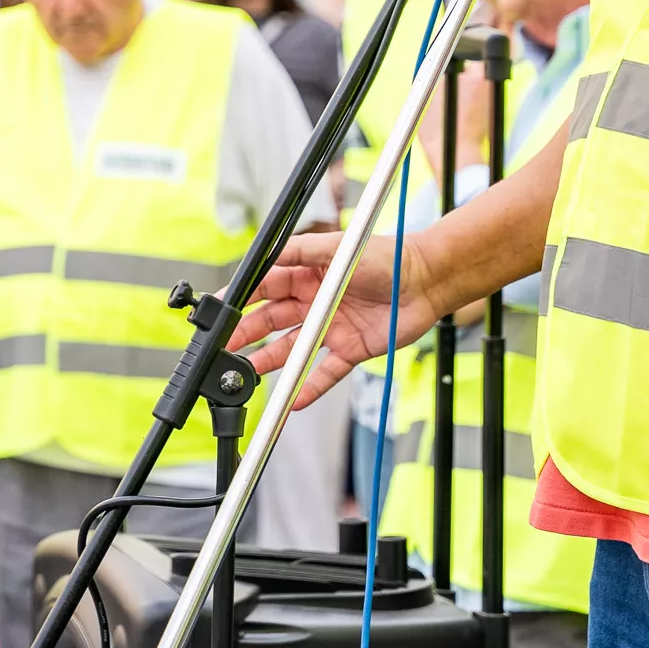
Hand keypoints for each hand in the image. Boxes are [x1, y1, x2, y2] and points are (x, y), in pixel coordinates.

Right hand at [231, 231, 447, 408]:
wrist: (426, 280)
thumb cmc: (388, 257)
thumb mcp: (339, 248)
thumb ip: (303, 250)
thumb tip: (270, 252)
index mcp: (308, 275)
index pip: (267, 287)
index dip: (244, 297)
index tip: (222, 308)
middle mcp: (315, 303)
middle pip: (272, 320)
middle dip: (248, 333)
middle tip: (226, 345)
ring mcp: (331, 328)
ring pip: (292, 349)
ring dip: (269, 361)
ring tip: (247, 373)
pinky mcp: (351, 349)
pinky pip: (325, 372)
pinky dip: (310, 387)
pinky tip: (294, 399)